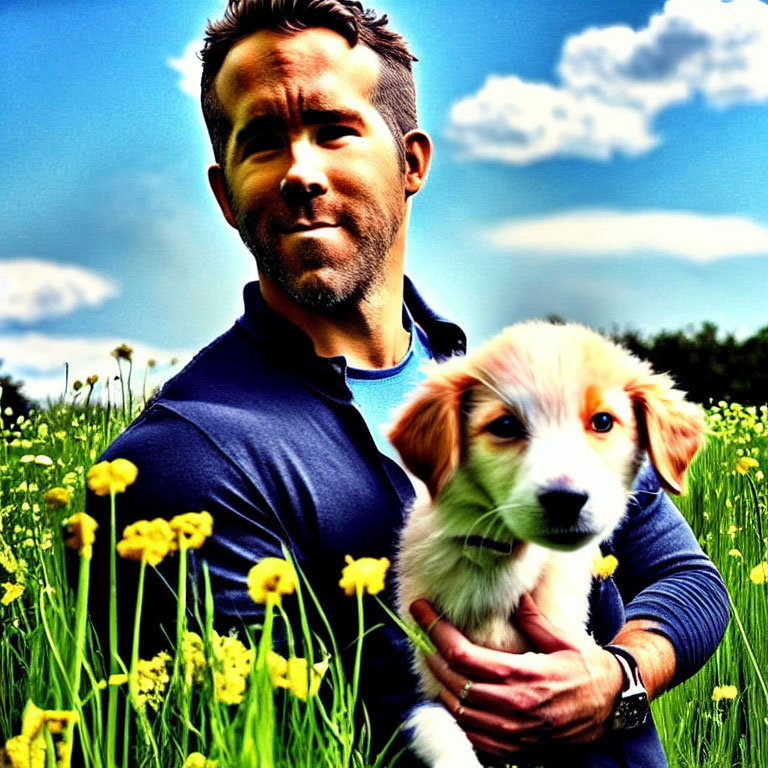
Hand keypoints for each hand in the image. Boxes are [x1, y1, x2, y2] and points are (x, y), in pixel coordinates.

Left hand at [410, 594, 623, 759]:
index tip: (421, 609)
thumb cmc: (587, 667)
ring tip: (430, 654)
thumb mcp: (561, 637)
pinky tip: (449, 689)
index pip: (462, 655)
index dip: (435, 630)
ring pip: (456, 710)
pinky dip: (453, 712)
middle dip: (429, 651)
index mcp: (524, 676)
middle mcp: (514, 707)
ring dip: (438, 680)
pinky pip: (469, 734)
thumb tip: (511, 591)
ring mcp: (512, 733)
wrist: (612, 707)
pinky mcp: (513, 748)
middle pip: (452, 681)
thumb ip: (530, 616)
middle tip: (420, 629)